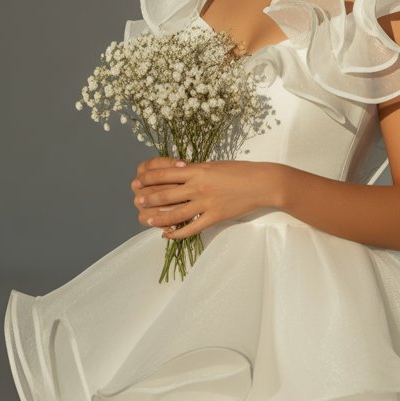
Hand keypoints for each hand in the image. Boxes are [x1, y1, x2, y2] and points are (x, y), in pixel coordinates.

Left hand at [130, 156, 283, 238]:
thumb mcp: (213, 165)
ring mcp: (206, 204)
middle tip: (138, 202)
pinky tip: (168, 235)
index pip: (165, 174)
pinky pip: (192, 228)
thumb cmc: (239, 171)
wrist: (261, 183)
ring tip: (147, 220)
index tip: (138, 182)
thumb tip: (177, 171)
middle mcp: (198, 187)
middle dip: (149, 199)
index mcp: (197, 170)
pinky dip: (177, 233)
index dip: (148, 178)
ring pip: (175, 214)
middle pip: (166, 194)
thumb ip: (195, 170)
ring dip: (158, 218)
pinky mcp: (214, 217)